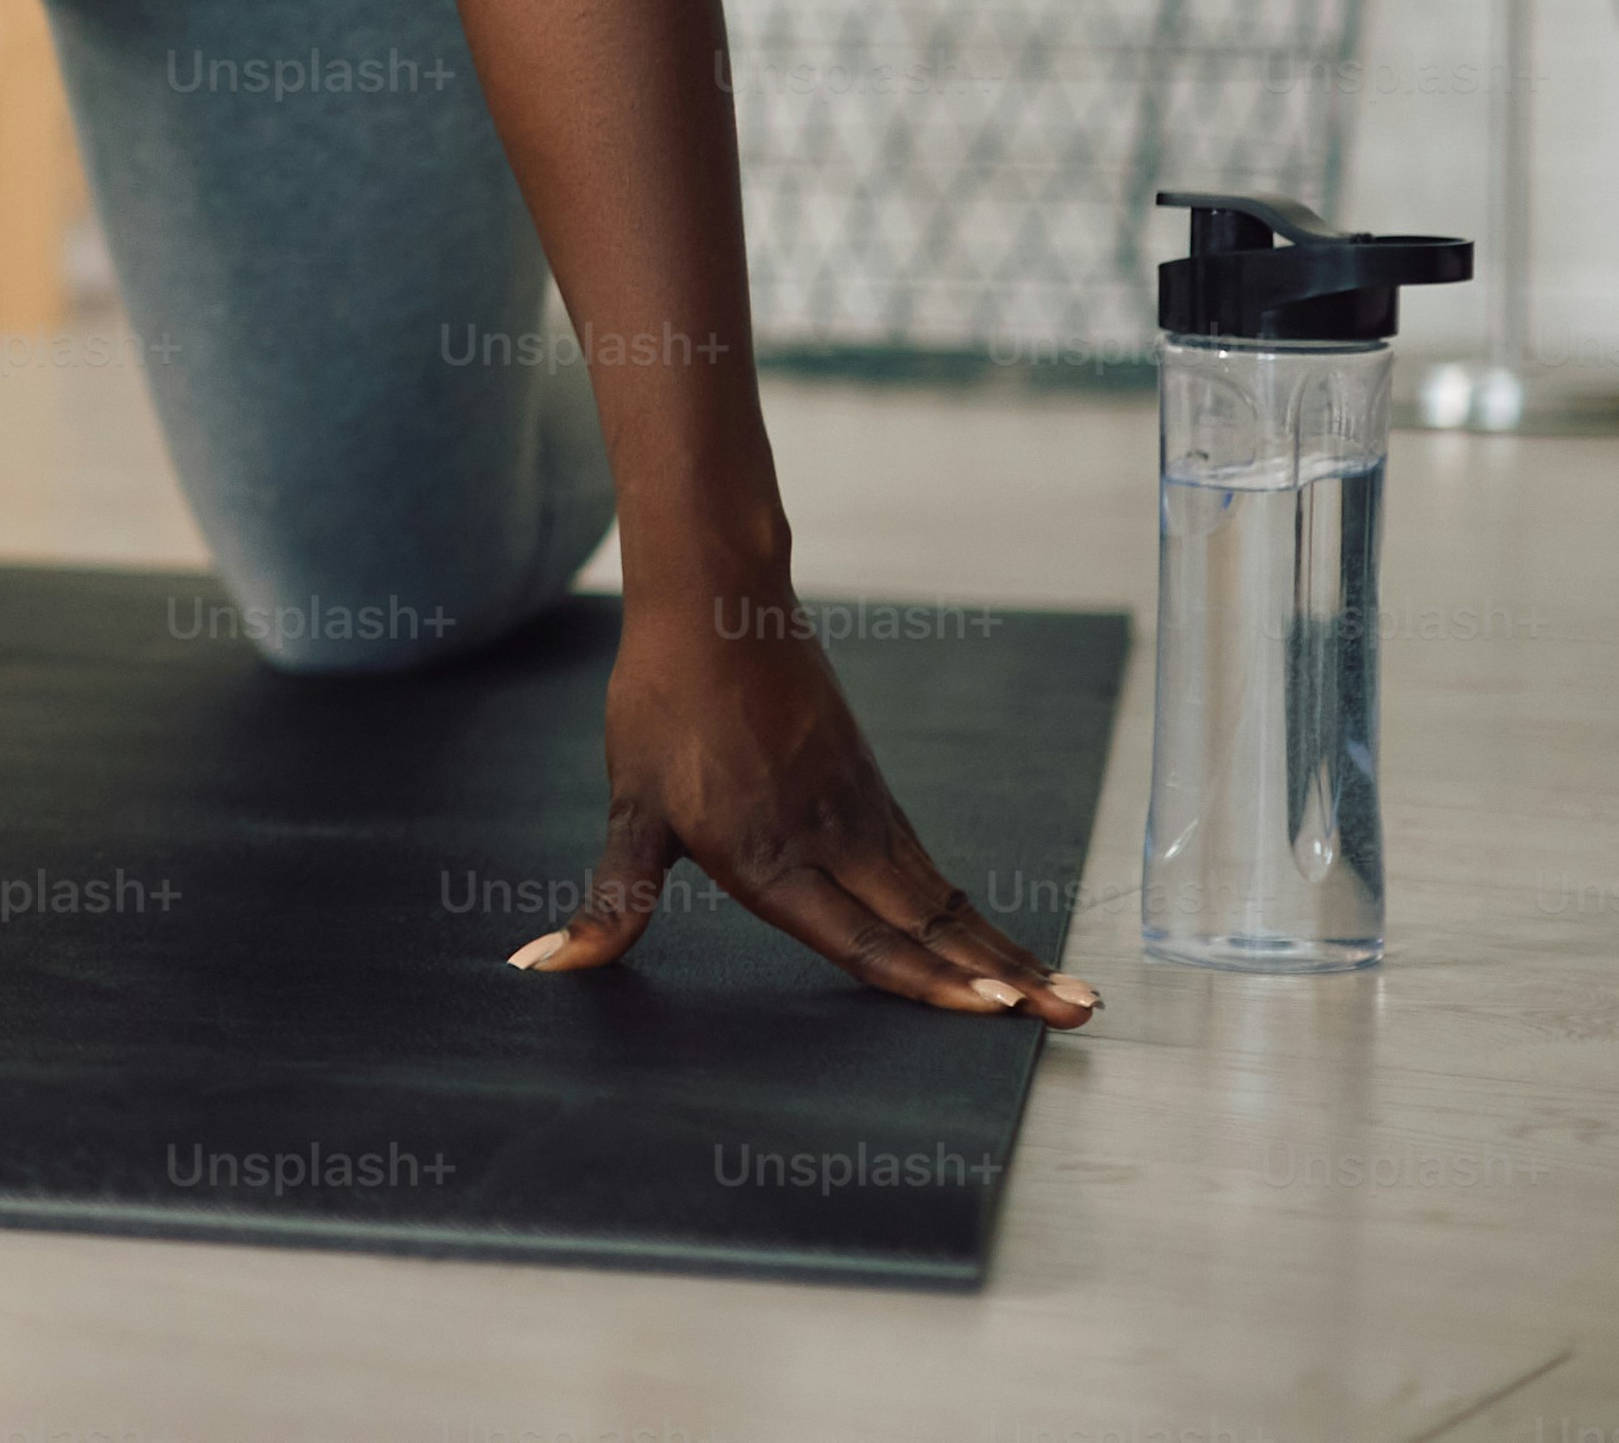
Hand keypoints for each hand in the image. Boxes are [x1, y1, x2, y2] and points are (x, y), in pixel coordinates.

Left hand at [516, 591, 1098, 1028]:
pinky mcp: (872, 793)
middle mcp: (831, 843)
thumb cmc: (661, 707)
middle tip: (1077, 1015)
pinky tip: (998, 941)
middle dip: (1003, 977)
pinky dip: (974, 912)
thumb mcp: (628, 810)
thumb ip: (610, 901)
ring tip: (1072, 993)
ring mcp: (861, 816)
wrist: (716, 603)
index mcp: (769, 859)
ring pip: (943, 900)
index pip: (861, 938)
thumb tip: (541, 965)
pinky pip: (932, 868)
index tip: (995, 1008)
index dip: (927, 981)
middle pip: (929, 925)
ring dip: (1008, 948)